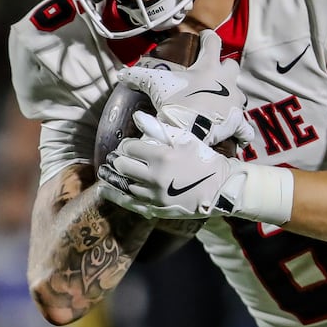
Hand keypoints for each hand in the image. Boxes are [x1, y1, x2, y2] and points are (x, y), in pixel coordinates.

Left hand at [98, 112, 246, 219]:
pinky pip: (131, 204)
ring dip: (112, 178)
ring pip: (124, 185)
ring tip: (105, 172)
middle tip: (115, 158)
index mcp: (162, 156)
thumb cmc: (203, 159)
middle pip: (123, 166)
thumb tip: (136, 117)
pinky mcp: (157, 210)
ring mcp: (156, 196)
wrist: (221, 187)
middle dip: (117, 160)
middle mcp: (156, 177)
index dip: (126, 145)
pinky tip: (105, 190)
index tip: (128, 146)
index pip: (130, 148)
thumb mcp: (184, 139)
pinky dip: (116, 196)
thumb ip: (158, 128)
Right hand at [116, 30, 252, 147]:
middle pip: (232, 66)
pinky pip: (245, 126)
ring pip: (239, 93)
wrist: (188, 131)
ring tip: (220, 104)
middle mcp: (226, 80)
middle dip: (225, 68)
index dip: (208, 37)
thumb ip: (139, 76)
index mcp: (209, 66)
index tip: (204, 37)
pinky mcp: (237, 120)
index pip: (213, 42)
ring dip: (231, 97)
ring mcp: (234, 100)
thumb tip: (122, 73)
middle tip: (214, 75)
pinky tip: (241, 135)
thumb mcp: (155, 85)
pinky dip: (242, 130)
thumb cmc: (174, 103)